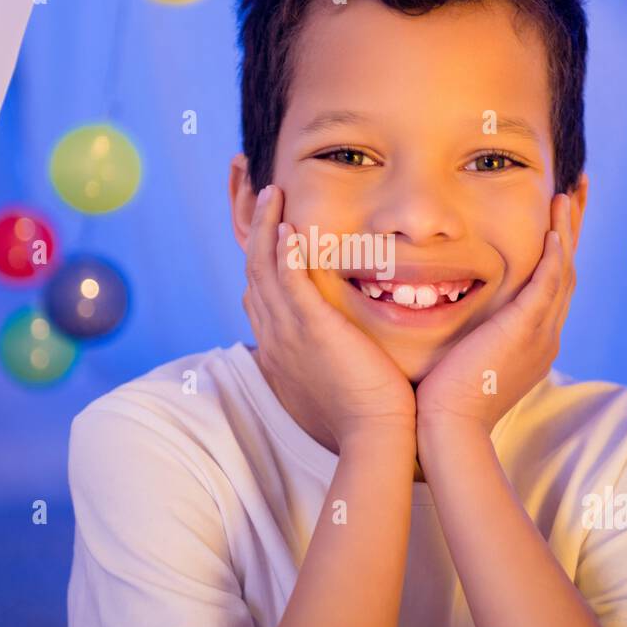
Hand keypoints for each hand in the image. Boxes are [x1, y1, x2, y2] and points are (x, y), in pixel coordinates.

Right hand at [242, 184, 415, 448]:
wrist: (375, 434)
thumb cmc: (366, 409)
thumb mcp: (337, 371)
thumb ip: (332, 346)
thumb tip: (339, 334)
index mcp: (281, 342)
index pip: (258, 287)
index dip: (257, 253)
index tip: (265, 225)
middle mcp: (275, 333)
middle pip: (251, 268)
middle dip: (251, 227)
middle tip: (257, 192)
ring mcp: (289, 331)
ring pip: (263, 267)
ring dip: (265, 226)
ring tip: (272, 193)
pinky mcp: (312, 329)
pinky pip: (288, 281)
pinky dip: (283, 252)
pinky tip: (287, 226)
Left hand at [414, 192, 577, 437]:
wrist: (448, 427)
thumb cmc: (444, 400)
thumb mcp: (464, 357)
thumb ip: (468, 333)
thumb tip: (448, 315)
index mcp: (533, 341)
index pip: (552, 283)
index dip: (558, 247)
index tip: (557, 215)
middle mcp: (545, 335)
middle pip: (568, 270)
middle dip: (573, 227)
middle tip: (578, 189)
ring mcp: (540, 333)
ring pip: (563, 270)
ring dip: (567, 229)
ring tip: (569, 193)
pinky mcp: (525, 330)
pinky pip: (548, 285)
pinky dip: (554, 256)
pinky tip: (554, 230)